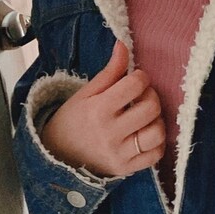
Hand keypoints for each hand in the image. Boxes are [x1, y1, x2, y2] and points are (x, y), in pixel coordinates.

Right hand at [40, 40, 165, 177]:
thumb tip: (124, 44)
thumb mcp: (86, 93)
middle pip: (150, 109)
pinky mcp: (125, 169)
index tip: (136, 79)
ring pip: (156, 134)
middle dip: (152, 97)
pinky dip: (157, 143)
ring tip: (147, 117)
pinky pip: (155, 156)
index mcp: (99, 109)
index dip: (141, 77)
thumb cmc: (73, 120)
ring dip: (157, 121)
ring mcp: (119, 153)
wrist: (56, 155)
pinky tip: (146, 134)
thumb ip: (110, 71)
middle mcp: (110, 133)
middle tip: (143, 96)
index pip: (135, 85)